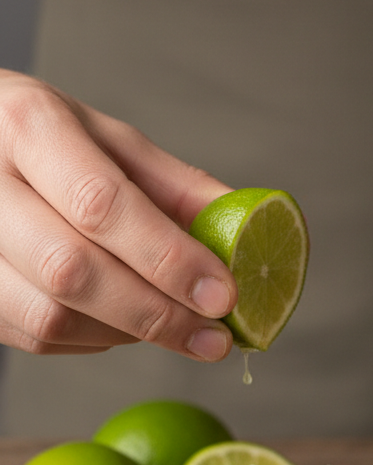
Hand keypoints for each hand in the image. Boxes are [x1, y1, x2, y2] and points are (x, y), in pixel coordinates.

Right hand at [0, 70, 236, 357]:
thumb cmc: (44, 136)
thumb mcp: (108, 137)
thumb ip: (174, 185)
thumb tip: (250, 230)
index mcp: (30, 126)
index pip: (102, 204)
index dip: (168, 256)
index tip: (223, 294)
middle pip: (70, 269)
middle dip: (156, 313)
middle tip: (215, 337)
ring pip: (45, 315)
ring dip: (127, 333)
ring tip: (178, 327)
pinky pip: (29, 334)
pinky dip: (91, 339)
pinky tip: (126, 324)